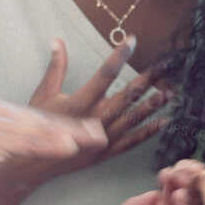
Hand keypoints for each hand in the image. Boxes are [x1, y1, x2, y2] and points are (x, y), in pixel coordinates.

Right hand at [0, 98, 105, 204]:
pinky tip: (67, 148)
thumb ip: (12, 140)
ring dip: (67, 135)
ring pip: (37, 129)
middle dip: (73, 127)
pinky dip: (49, 145)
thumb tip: (39, 141)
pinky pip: (25, 142)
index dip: (66, 123)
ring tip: (91, 140)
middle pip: (42, 119)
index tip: (91, 128)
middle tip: (100, 133)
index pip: (37, 116)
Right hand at [10, 37, 169, 186]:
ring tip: (169, 92)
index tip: (132, 41)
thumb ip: (56, 67)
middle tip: (164, 66)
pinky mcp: (106, 152)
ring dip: (153, 104)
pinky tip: (164, 121)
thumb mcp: (44, 93)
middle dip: (147, 79)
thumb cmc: (40, 126)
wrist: (35, 163)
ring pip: (134, 118)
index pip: (105, 73)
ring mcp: (103, 137)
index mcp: (80, 102)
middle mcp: (95, 119)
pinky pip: (132, 141)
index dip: (120, 55)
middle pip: (127, 95)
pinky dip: (149, 132)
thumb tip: (58, 41)